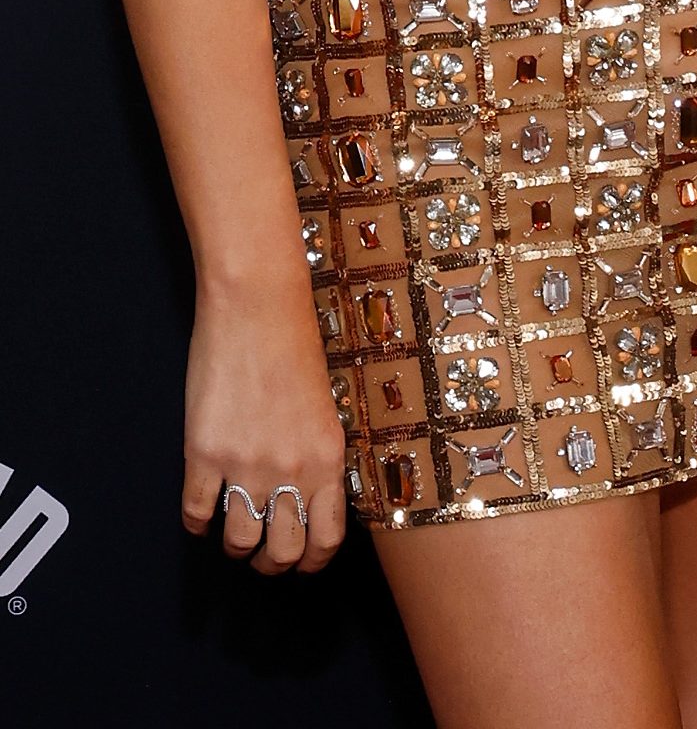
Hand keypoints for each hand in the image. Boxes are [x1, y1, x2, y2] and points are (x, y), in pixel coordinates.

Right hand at [180, 282, 347, 573]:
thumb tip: (311, 495)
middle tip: (266, 554)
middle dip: (274, 563)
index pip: (325, 538)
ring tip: (236, 534)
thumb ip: (319, 453)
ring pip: (239, 541)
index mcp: (327, 457)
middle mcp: (289, 470)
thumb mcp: (326, 404)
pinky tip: (202, 510)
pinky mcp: (202, 454)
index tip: (305, 561)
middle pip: (282, 552)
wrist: (258, 306)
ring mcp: (243, 465)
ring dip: (237, 545)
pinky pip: (196, 512)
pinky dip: (197, 521)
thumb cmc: (296, 344)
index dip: (313, 560)